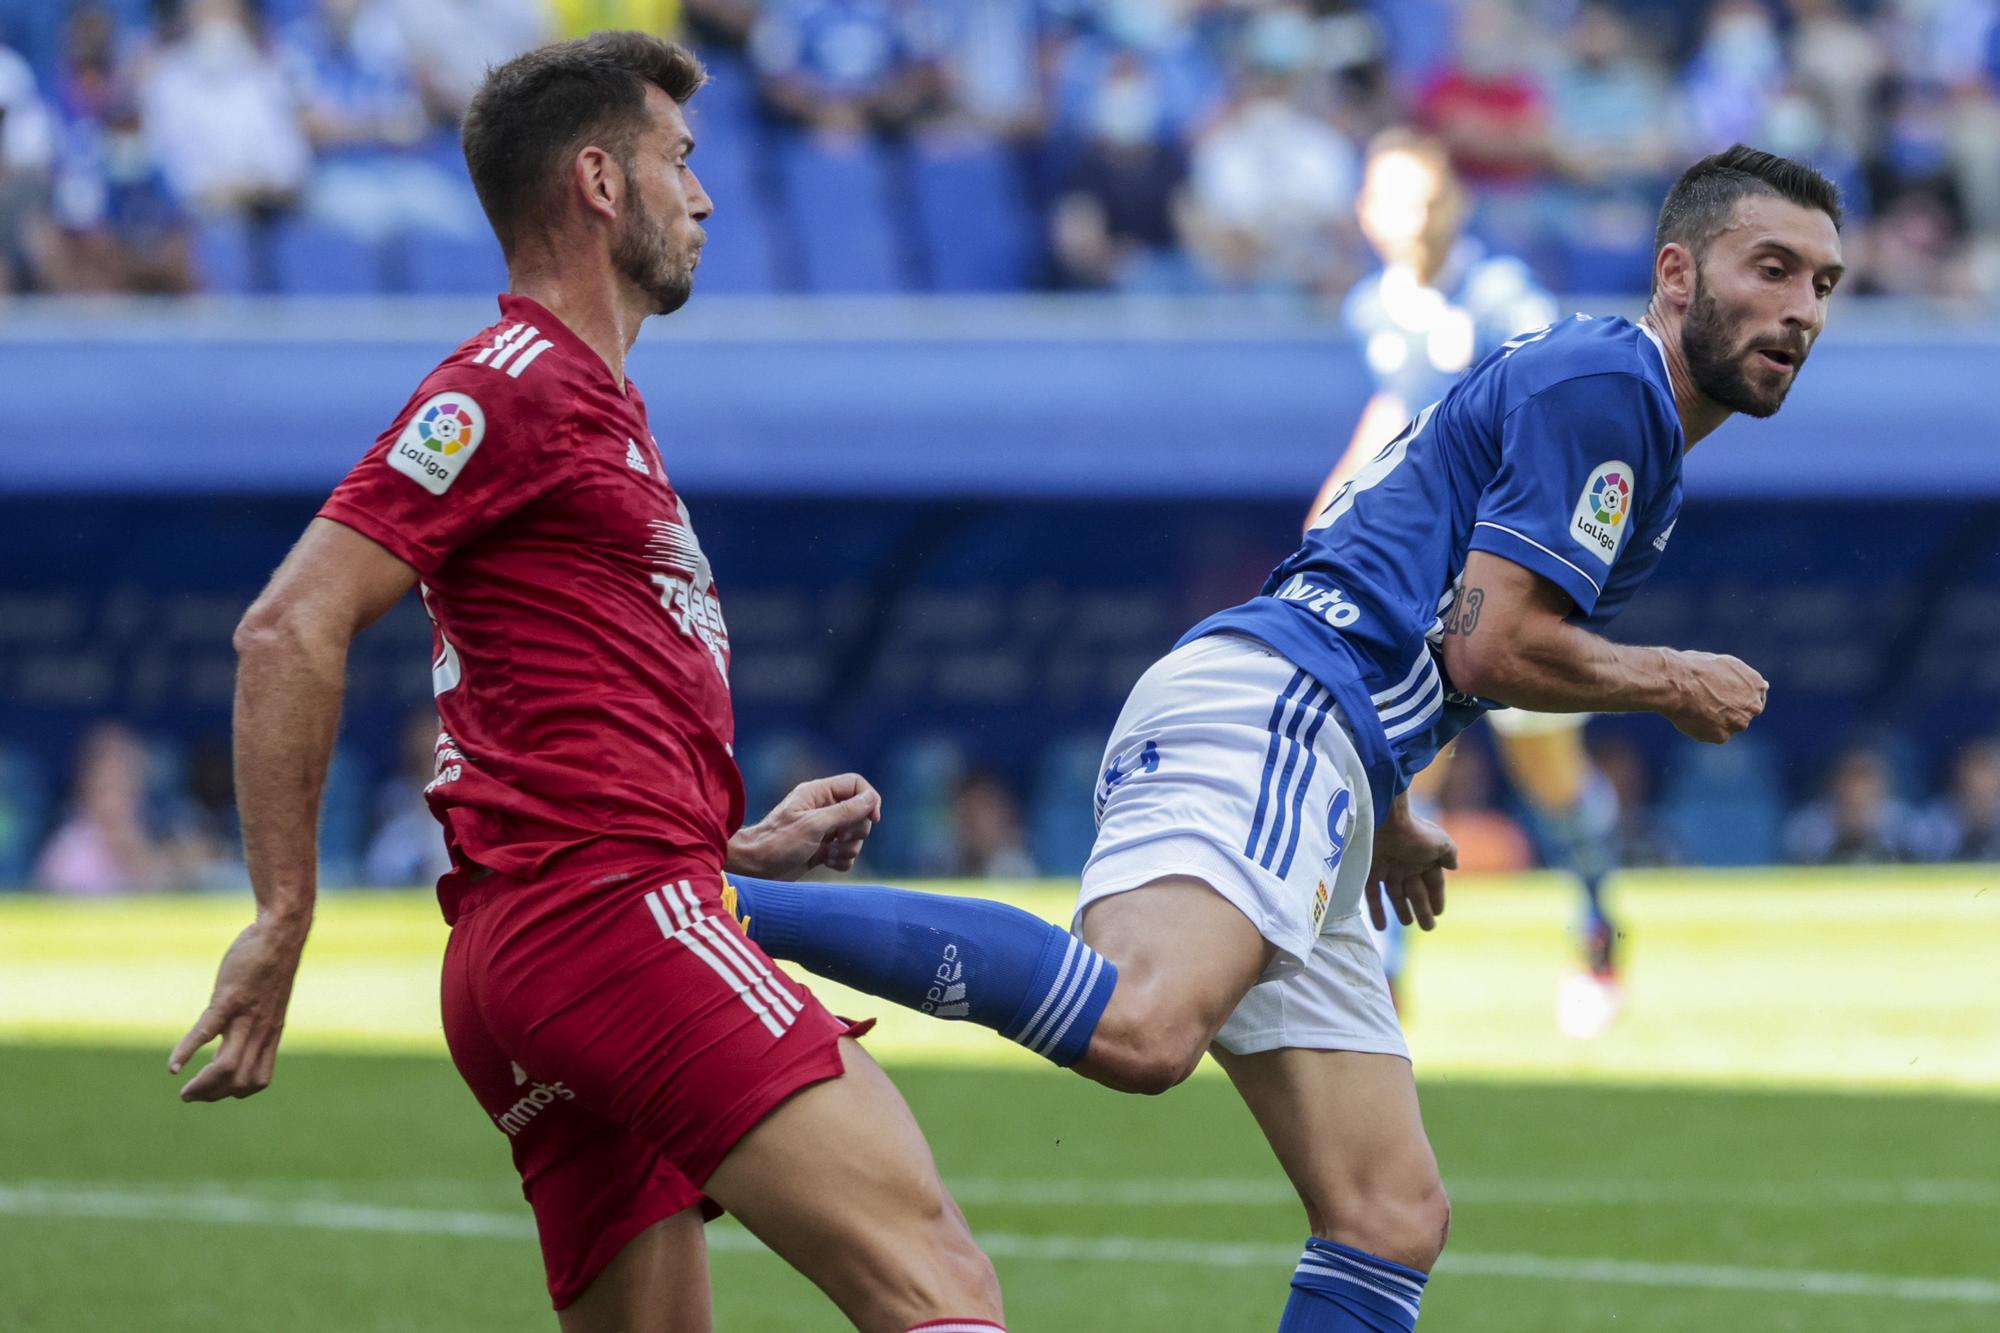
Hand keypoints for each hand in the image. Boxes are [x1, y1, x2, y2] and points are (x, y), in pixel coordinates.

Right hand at [169, 917, 307, 1101]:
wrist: (281, 933)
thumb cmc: (270, 965)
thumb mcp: (269, 1001)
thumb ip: (255, 1021)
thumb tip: (233, 1036)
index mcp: (270, 1033)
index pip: (258, 1080)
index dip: (236, 1091)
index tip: (216, 1090)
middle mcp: (260, 1030)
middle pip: (240, 1081)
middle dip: (213, 1095)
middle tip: (190, 1096)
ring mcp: (246, 1016)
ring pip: (226, 1066)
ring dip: (202, 1086)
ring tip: (184, 1094)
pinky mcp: (230, 998)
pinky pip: (207, 1032)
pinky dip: (187, 1051)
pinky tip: (173, 1066)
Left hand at [727, 773, 881, 879]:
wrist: (755, 869)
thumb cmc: (778, 843)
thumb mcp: (814, 825)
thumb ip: (846, 811)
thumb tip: (872, 798)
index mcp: (818, 793)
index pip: (856, 785)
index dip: (869, 800)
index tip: (873, 819)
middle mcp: (823, 808)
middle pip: (860, 813)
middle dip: (857, 830)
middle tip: (840, 839)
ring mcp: (823, 830)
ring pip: (855, 836)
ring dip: (849, 849)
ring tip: (829, 855)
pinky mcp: (822, 850)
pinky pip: (846, 853)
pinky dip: (842, 860)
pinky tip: (827, 864)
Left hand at [1366, 798, 1456, 931]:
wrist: (1384, 821)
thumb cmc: (1415, 832)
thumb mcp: (1440, 842)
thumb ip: (1449, 854)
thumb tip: (1455, 866)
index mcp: (1424, 858)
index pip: (1433, 882)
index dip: (1437, 897)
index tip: (1439, 912)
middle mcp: (1406, 864)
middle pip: (1415, 891)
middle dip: (1422, 909)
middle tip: (1428, 927)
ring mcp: (1387, 868)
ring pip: (1396, 895)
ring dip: (1402, 910)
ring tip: (1407, 924)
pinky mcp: (1370, 872)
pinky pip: (1373, 896)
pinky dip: (1377, 911)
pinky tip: (1381, 927)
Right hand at [1667, 651, 1766, 743]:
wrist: (1675, 684)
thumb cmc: (1694, 668)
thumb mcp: (1723, 663)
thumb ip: (1743, 678)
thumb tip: (1763, 685)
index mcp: (1756, 685)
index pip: (1754, 696)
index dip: (1737, 695)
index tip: (1722, 695)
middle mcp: (1753, 706)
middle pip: (1743, 713)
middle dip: (1729, 710)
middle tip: (1706, 701)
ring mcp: (1738, 724)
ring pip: (1729, 725)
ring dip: (1716, 720)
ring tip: (1695, 707)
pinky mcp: (1722, 737)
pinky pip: (1714, 735)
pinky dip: (1704, 729)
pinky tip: (1690, 716)